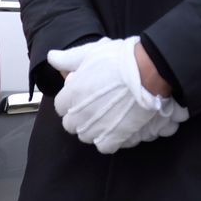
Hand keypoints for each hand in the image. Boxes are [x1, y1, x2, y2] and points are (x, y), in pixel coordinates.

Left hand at [48, 36, 186, 153]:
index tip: (82, 96)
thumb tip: (52, 57)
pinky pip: (104, 147)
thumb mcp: (91, 53)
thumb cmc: (120, 60)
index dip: (71, 101)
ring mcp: (95, 128)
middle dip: (80, 117)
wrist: (148, 71)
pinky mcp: (113, 138)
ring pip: (86, 136)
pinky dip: (109, 141)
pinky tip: (116, 130)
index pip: (60, 106)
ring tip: (107, 119)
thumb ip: (69, 58)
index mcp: (71, 94)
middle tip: (95, 108)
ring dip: (93, 129)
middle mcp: (79, 114)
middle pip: (71, 124)